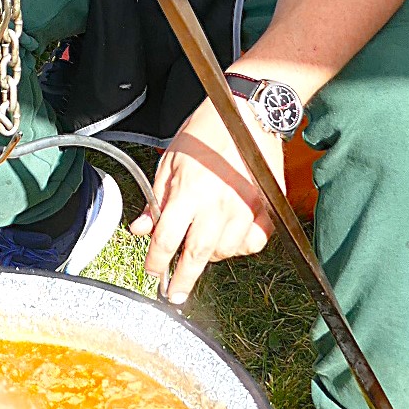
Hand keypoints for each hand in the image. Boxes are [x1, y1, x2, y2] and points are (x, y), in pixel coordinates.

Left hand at [130, 96, 282, 303]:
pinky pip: (254, 241)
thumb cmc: (207, 129)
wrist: (249, 111)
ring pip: (226, 251)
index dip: (156, 261)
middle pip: (197, 255)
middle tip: (174, 296)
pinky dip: (241, 246)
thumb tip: (141, 229)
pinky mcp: (266, 206)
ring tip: (200, 250)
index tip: (152, 272)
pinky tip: (230, 237)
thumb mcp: (171, 158)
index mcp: (189, 191)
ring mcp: (246, 207)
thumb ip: (157, 198)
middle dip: (183, 280)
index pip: (166, 239)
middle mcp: (218, 204)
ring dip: (210, 257)